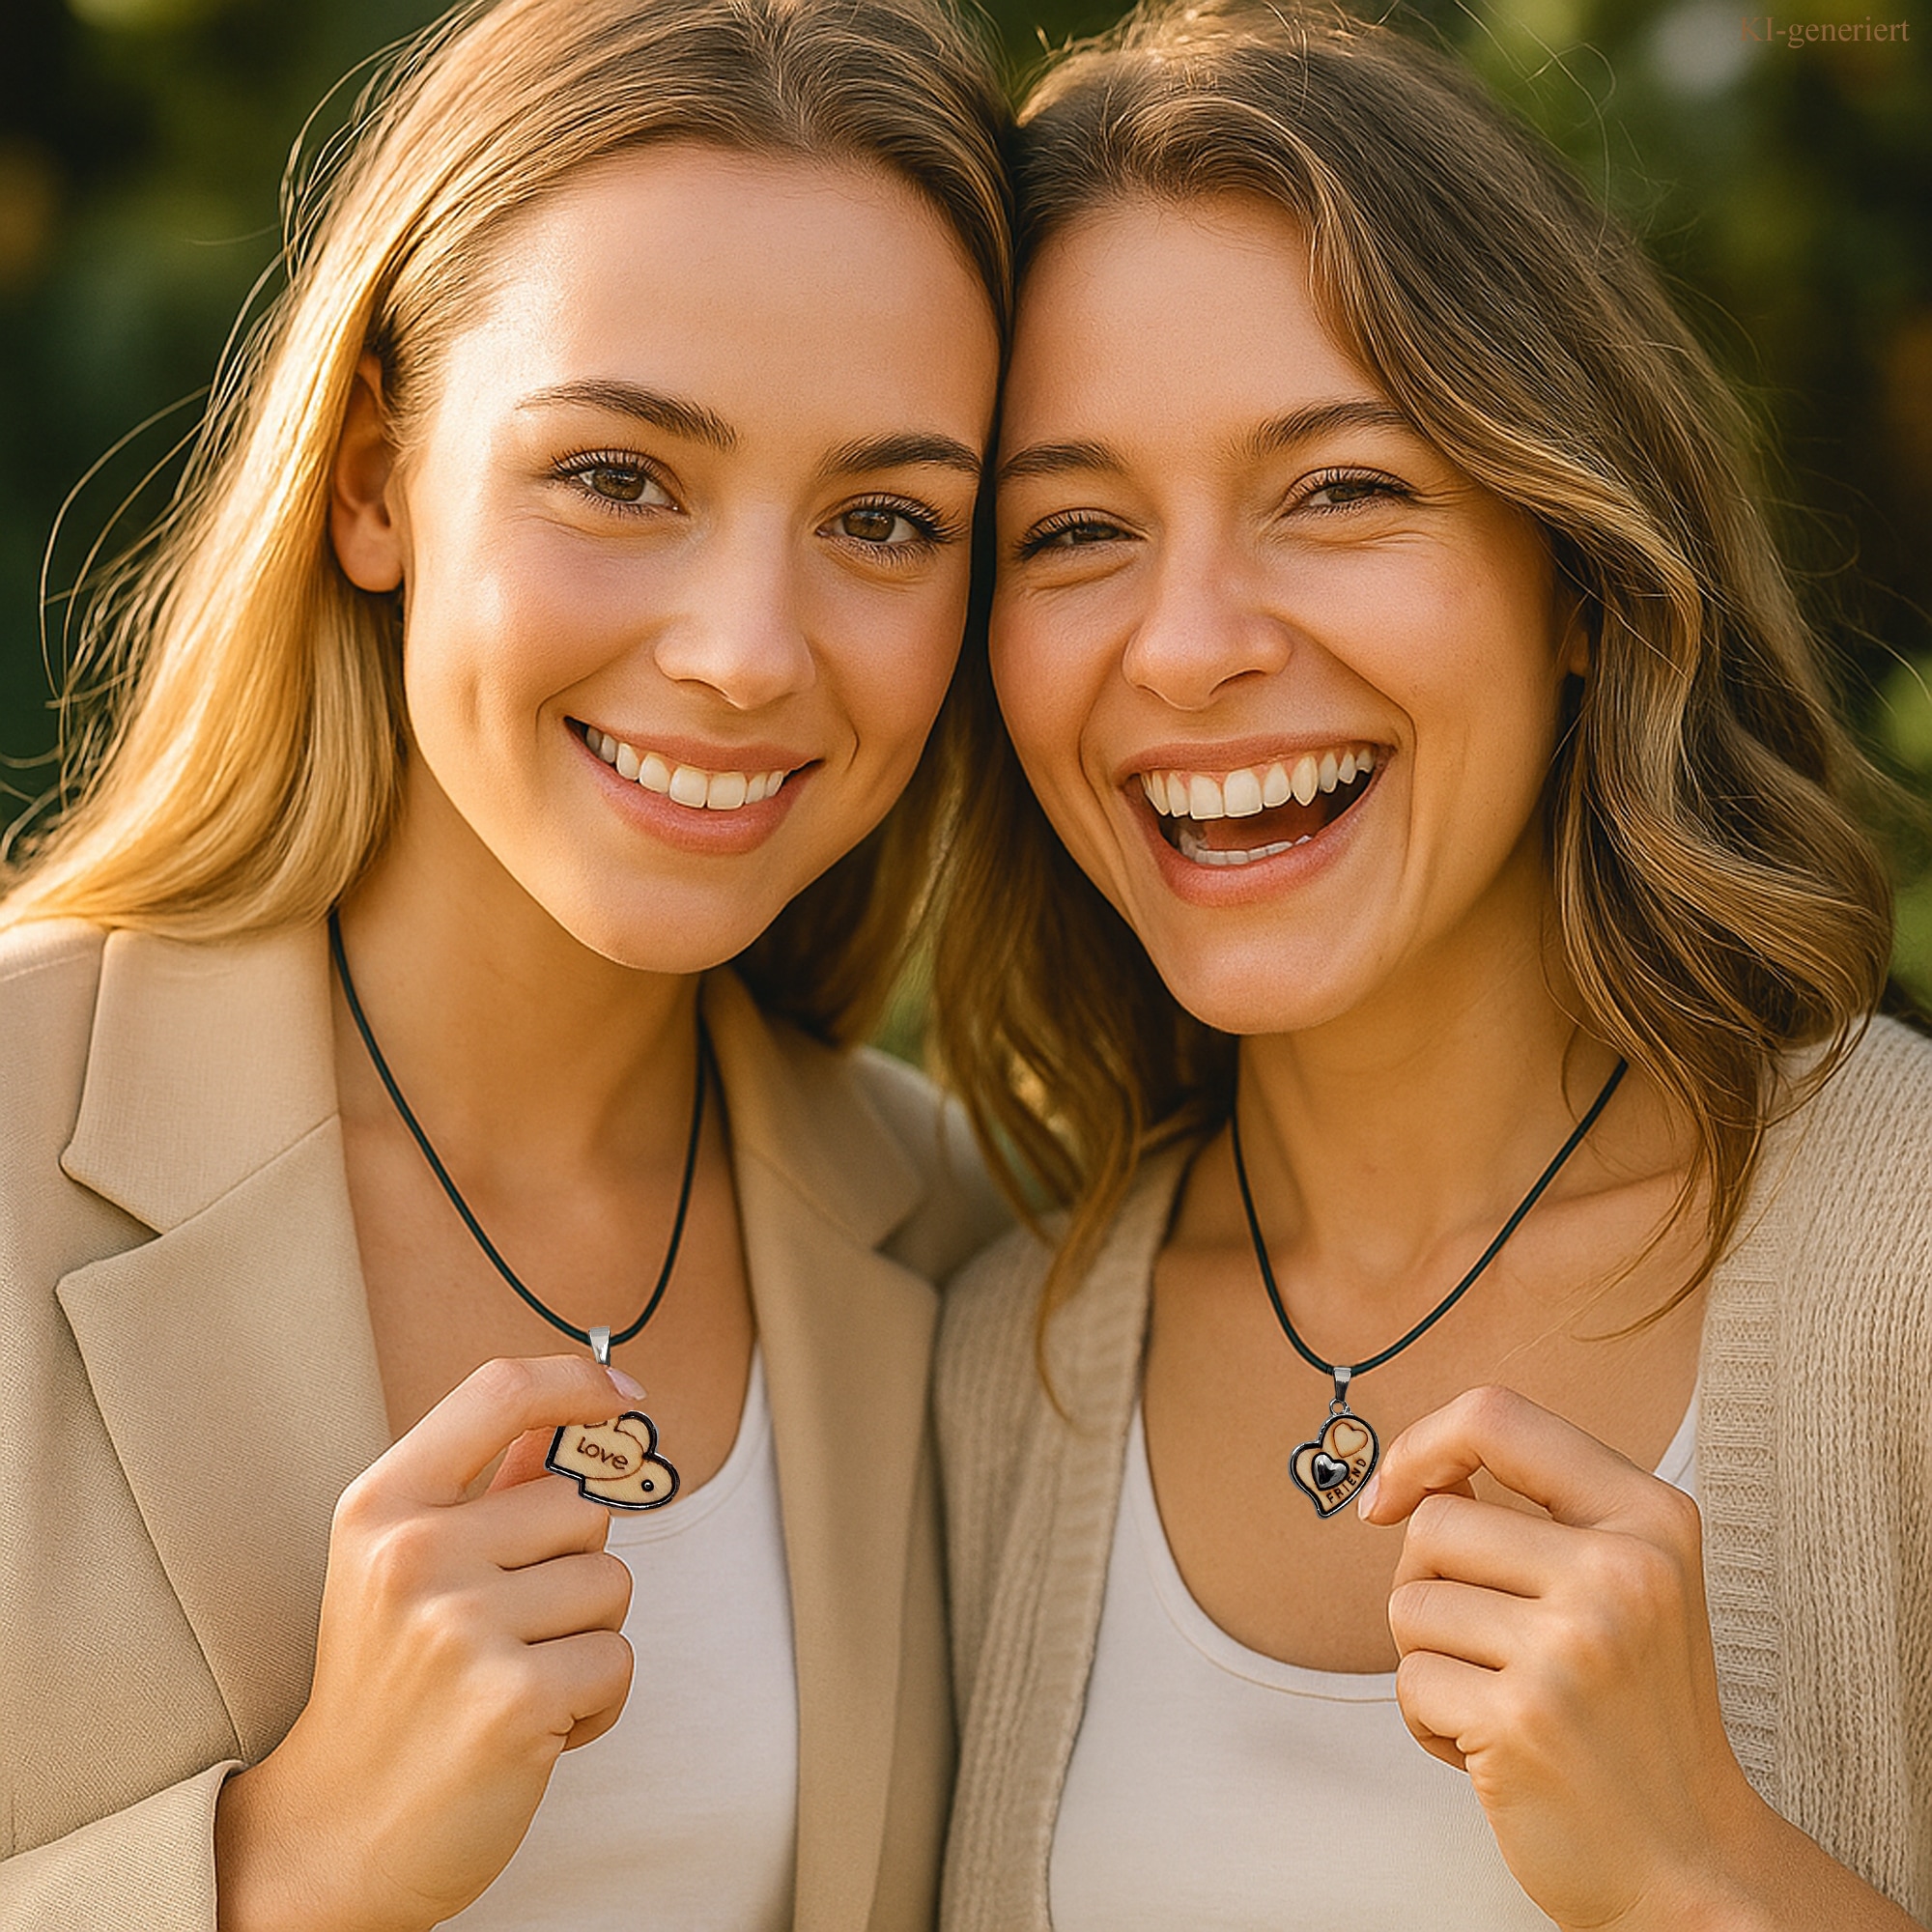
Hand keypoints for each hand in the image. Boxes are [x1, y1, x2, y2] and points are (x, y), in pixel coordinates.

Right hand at [215, 1355, 638, 1931]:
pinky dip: (595, 1702)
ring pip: (610, 1581)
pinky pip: (617, 1660)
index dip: (576, 1382)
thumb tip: (568, 1410)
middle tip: (506, 1632)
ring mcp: (460, 1627)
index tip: (625, 1396)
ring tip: (512, 1679)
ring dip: (585, 1637)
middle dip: (572, 1567)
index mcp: (382, 1505)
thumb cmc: (386, 1688)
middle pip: (581, 1505)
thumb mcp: (402, 1568)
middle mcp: (414, 1554)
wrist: (336, 1836)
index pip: (500, 1391)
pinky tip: (532, 1728)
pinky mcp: (512, 1699)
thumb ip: (486, 1485)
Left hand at [1361, 1385, 1768, 1929]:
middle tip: (1493, 1648)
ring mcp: (1572, 1647)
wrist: (1693, 1865)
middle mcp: (1621, 1572)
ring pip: (1409, 1603)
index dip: (1421, 1445)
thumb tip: (1413, 1475)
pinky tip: (1494, 1749)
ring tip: (1505, 1700)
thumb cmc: (1636, 1714)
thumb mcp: (1628, 1583)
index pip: (1496, 1415)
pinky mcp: (1520, 1719)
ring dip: (1432, 1659)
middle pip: (1434, 1522)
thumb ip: (1541, 1512)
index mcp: (1650, 1518)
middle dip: (1431, 1585)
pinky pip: (1408, 1682)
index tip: (1391, 1498)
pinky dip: (1430, 1721)